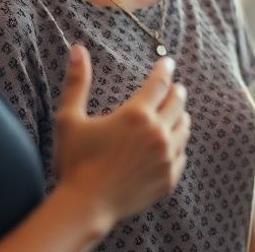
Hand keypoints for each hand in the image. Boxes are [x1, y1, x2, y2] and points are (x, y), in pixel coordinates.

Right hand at [53, 44, 190, 222]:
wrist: (86, 206)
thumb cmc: (75, 162)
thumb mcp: (70, 120)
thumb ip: (77, 83)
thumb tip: (77, 49)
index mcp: (136, 115)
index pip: (159, 83)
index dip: (164, 70)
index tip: (168, 63)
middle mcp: (157, 133)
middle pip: (178, 102)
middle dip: (177, 92)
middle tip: (176, 87)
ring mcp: (166, 156)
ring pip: (184, 127)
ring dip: (181, 116)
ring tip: (176, 113)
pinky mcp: (170, 177)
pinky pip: (182, 154)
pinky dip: (178, 145)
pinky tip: (172, 144)